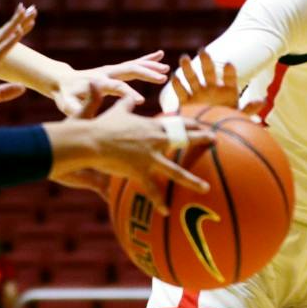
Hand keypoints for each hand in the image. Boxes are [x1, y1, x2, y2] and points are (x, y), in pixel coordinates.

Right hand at [0, 5, 32, 125]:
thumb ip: (5, 92)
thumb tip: (22, 87)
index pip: (4, 46)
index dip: (16, 33)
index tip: (28, 22)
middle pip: (3, 37)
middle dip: (17, 21)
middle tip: (30, 7)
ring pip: (1, 39)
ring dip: (15, 24)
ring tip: (27, 10)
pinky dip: (10, 41)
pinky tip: (20, 30)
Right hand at [50, 90, 212, 211]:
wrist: (91, 140)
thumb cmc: (101, 125)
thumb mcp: (116, 111)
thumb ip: (125, 103)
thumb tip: (128, 95)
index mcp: (151, 125)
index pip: (177, 122)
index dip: (190, 122)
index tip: (202, 123)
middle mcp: (155, 140)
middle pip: (184, 139)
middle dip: (202, 138)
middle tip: (215, 140)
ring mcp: (150, 157)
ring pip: (176, 171)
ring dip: (192, 181)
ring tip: (206, 188)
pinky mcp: (140, 171)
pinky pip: (152, 190)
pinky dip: (159, 201)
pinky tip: (166, 212)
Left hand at [58, 51, 170, 117]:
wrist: (63, 81)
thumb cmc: (66, 96)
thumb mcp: (67, 104)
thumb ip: (77, 108)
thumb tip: (87, 110)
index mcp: (97, 83)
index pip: (115, 87)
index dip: (127, 93)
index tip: (141, 101)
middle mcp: (106, 73)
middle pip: (128, 71)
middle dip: (146, 74)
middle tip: (163, 78)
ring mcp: (111, 69)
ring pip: (133, 65)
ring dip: (150, 66)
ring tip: (167, 68)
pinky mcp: (115, 70)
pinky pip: (133, 64)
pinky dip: (147, 60)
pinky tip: (159, 55)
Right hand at [170, 53, 262, 116]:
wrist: (209, 133)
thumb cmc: (227, 123)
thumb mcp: (238, 117)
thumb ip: (249, 109)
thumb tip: (262, 100)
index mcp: (228, 90)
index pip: (230, 79)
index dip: (229, 72)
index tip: (228, 64)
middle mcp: (212, 88)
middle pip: (208, 72)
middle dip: (206, 62)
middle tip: (203, 51)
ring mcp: (198, 93)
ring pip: (192, 78)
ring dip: (188, 68)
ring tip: (184, 58)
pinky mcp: (186, 101)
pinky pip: (181, 92)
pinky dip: (178, 85)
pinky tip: (174, 77)